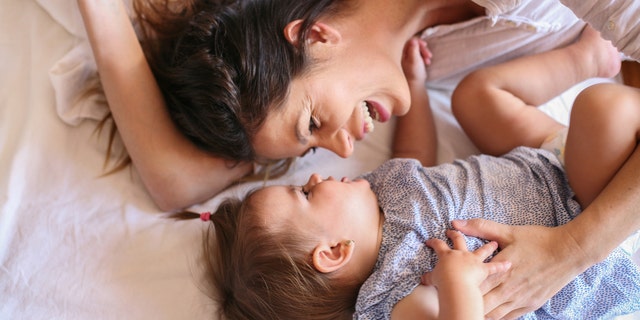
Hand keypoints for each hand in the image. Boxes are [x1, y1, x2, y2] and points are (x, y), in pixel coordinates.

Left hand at [402, 37, 431, 84]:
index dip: (418, 42)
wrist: (415, 84)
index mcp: (401, 53)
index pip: (409, 41)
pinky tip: (427, 62)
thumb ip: (413, 49)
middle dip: (423, 49)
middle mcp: (404, 54)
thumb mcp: (414, 60)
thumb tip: (414, 39)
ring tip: (428, 61)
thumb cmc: (413, 73)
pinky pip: (420, 54)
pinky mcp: (413, 60)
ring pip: (418, 49)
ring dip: (425, 53)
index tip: (425, 45)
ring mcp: (408, 57)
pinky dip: (424, 57)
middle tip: (429, 55)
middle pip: (415, 45)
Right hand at [421, 229, 510, 288]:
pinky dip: (502, 266)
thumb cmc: (444, 282)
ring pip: (482, 251)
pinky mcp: (484, 269)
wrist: (457, 287)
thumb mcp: (432, 278)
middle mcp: (461, 254)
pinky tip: (509, 265)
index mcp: (448, 254)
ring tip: (494, 243)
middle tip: (452, 231)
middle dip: (455, 235)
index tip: (429, 240)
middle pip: (458, 240)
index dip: (433, 242)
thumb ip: (428, 277)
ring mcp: (474, 260)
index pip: (438, 245)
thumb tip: (422, 277)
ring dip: (488, 247)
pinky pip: (494, 268)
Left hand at [452, 219, 589, 319]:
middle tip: (452, 303)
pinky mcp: (531, 304)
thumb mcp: (509, 232)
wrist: (570, 252)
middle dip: (465, 304)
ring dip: (479, 313)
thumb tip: (456, 222)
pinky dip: (496, 317)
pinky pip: (509, 317)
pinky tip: (486, 314)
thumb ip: (481, 228)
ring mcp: (521, 299)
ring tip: (466, 311)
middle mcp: (510, 289)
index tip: (444, 289)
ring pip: (494, 315)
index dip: (457, 290)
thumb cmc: (539, 240)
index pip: (473, 286)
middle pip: (481, 305)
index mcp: (501, 271)